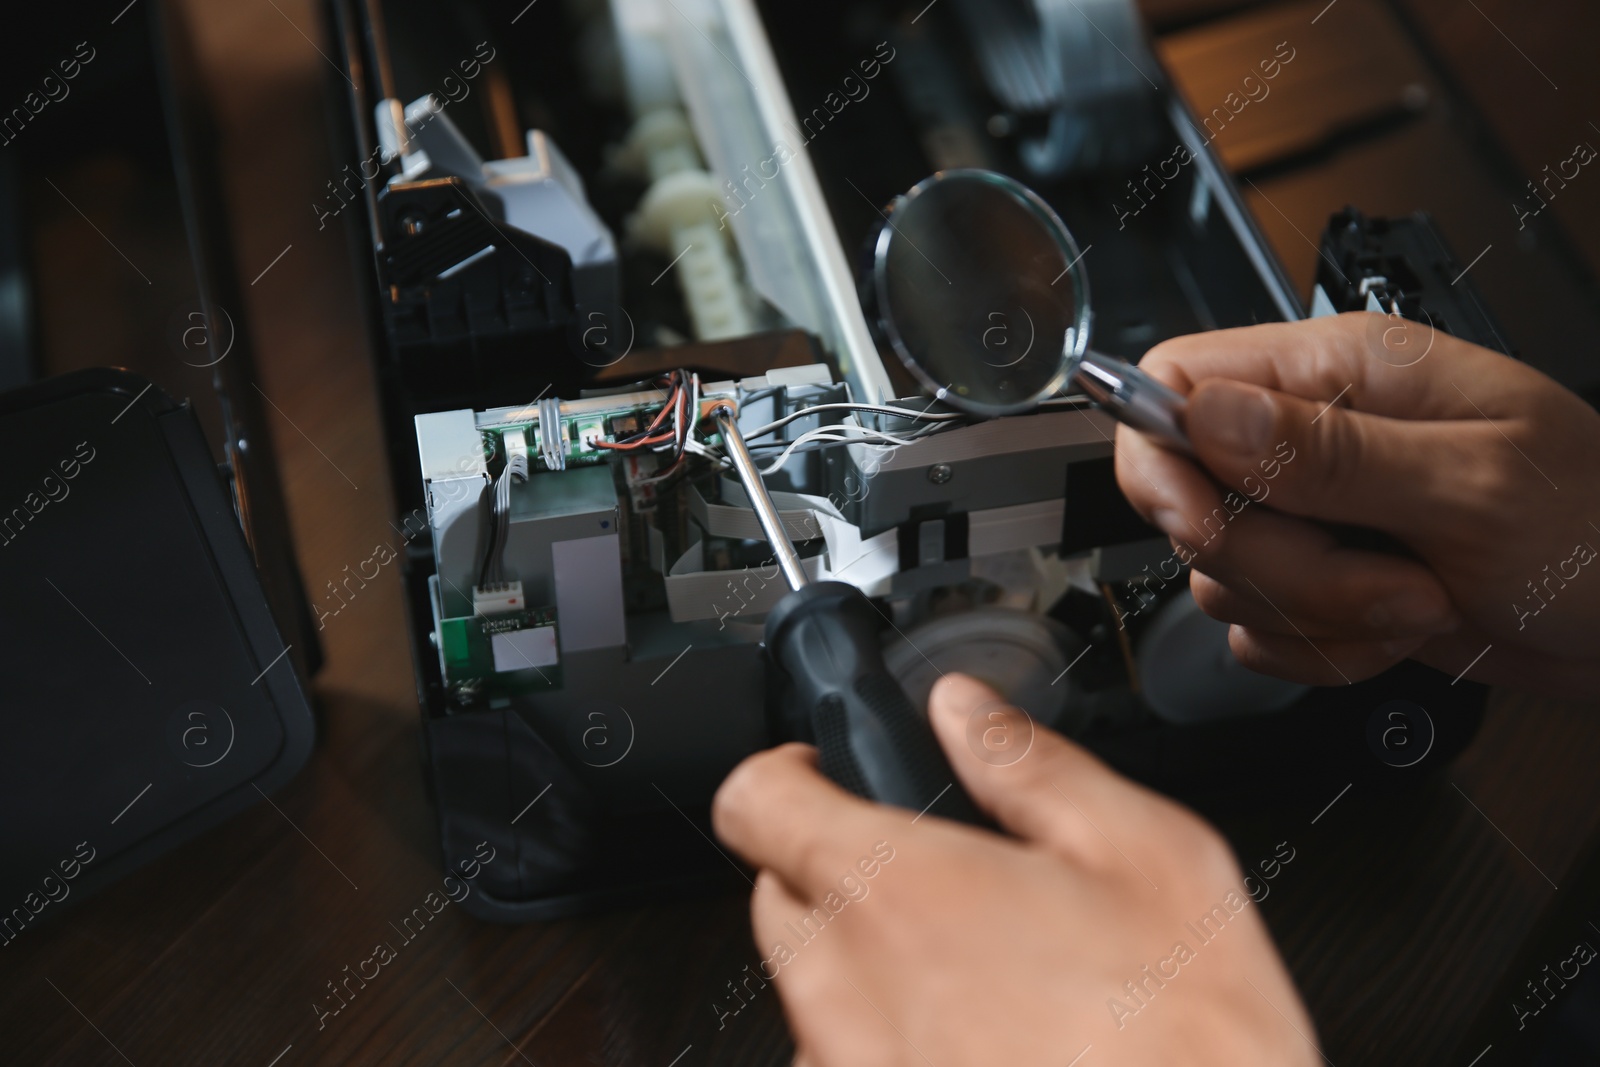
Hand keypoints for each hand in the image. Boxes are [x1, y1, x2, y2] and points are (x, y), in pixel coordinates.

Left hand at [712, 674, 1317, 1066]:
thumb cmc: (1188, 1048)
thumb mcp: (1148, 858)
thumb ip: (1030, 765)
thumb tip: (965, 710)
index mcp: (894, 892)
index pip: (754, 800)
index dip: (789, 772)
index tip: (828, 774)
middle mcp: (841, 992)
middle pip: (780, 894)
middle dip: (841, 871)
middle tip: (943, 882)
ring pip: (815, 990)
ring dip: (872, 968)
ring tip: (989, 980)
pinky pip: (849, 1060)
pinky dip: (893, 1043)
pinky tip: (989, 1046)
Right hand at [1115, 312, 1599, 697]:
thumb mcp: (1473, 484)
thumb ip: (1328, 451)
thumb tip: (1204, 414)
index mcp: (1341, 370)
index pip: (1177, 380)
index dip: (1161, 454)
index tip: (1203, 521)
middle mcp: (1312, 436)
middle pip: (1190, 498)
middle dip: (1274, 564)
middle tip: (1377, 572)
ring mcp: (1313, 514)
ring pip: (1221, 576)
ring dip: (1312, 613)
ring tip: (1414, 597)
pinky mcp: (1319, 583)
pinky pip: (1255, 631)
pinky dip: (1319, 650)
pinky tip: (1394, 629)